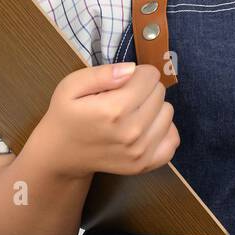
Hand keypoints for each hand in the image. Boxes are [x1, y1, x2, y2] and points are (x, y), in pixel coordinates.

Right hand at [34, 63, 179, 179]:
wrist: (61, 153)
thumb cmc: (67, 116)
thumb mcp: (71, 86)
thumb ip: (101, 73)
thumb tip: (131, 69)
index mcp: (114, 109)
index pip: (150, 76)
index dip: (137, 73)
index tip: (123, 81)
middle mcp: (131, 132)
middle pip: (160, 92)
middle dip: (145, 89)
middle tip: (124, 97)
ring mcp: (140, 152)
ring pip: (168, 112)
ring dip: (153, 108)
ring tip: (132, 112)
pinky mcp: (144, 164)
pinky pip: (173, 140)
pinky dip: (163, 131)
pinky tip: (145, 128)